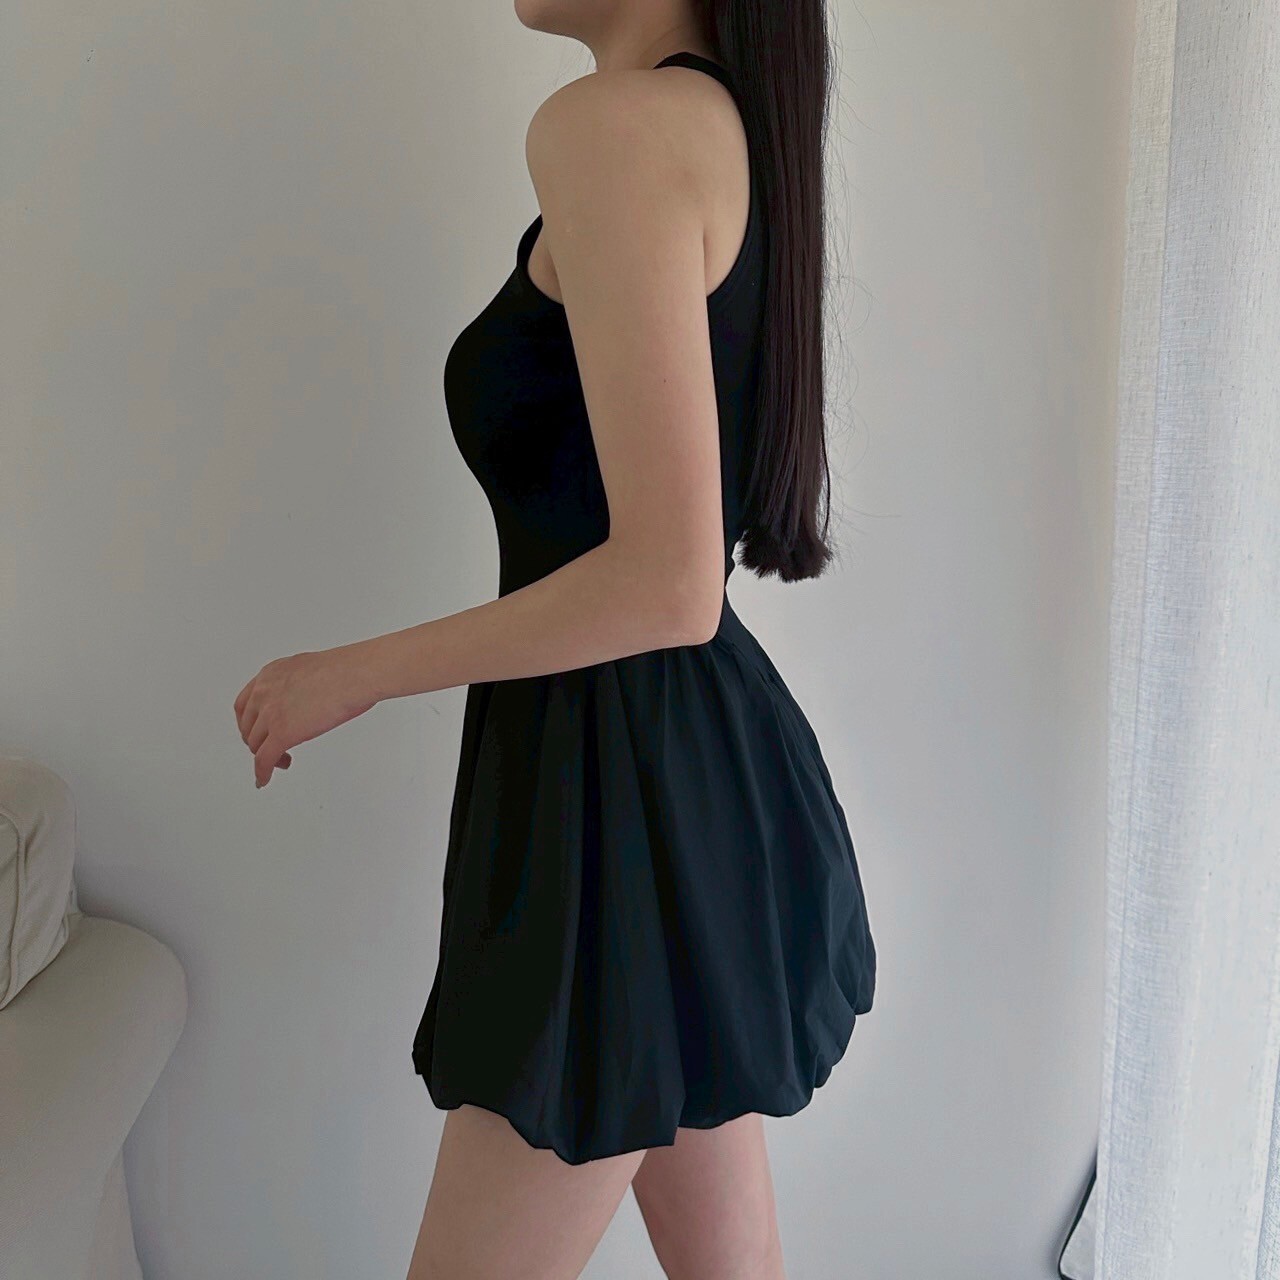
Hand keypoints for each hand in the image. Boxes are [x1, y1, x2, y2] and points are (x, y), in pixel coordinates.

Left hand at [233, 645, 378, 788]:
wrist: (355, 675)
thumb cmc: (346, 670)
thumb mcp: (309, 670)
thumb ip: (297, 685)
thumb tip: (305, 699)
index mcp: (270, 675)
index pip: (245, 704)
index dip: (248, 722)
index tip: (256, 731)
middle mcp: (264, 692)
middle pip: (247, 726)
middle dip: (257, 740)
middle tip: (270, 748)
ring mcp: (270, 713)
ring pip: (255, 745)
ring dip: (265, 757)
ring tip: (282, 761)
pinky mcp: (282, 733)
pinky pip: (263, 760)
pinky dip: (262, 773)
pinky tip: (264, 779)